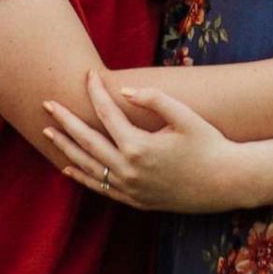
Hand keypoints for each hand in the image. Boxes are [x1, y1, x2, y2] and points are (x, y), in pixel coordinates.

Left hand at [42, 68, 248, 212]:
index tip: (88, 73)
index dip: (96, 91)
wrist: (226, 182)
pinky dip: (82, 176)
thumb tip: (124, 92)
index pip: (107, 114)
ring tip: (47, 132)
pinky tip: (68, 167)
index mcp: (139, 147)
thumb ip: (154, 99)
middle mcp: (128, 170)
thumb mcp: (185, 116)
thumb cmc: (209, 144)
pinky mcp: (135, 200)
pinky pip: (100, 188)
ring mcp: (130, 188)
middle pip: (87, 141)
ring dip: (66, 148)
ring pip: (88, 166)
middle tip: (46, 103)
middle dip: (65, 121)